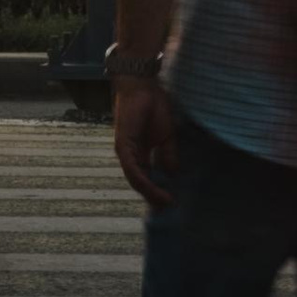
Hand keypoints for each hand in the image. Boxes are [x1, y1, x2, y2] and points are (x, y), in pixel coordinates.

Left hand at [111, 74, 179, 208]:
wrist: (143, 87)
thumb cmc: (153, 107)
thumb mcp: (167, 136)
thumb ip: (168, 155)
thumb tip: (174, 174)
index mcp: (140, 154)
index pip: (147, 179)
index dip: (158, 192)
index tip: (171, 203)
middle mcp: (130, 156)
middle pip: (140, 183)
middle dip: (154, 198)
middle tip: (169, 210)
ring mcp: (125, 152)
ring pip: (136, 180)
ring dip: (150, 193)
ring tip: (165, 203)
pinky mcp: (123, 146)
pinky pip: (132, 168)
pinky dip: (143, 181)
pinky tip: (155, 189)